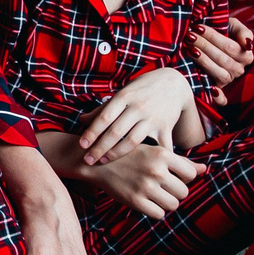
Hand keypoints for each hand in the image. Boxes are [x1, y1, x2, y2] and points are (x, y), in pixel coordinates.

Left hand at [76, 66, 193, 166]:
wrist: (173, 84)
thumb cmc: (140, 91)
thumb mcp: (122, 94)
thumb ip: (103, 109)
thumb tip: (81, 120)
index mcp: (124, 97)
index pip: (104, 117)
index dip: (92, 132)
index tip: (81, 146)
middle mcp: (138, 107)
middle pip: (116, 132)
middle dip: (99, 148)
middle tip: (87, 160)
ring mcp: (153, 118)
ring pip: (132, 141)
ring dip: (116, 153)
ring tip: (103, 162)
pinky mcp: (166, 127)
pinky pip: (159, 145)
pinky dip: (153, 158)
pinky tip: (142, 170)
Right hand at [78, 142, 206, 220]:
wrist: (96, 161)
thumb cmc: (130, 155)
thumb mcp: (155, 152)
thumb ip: (181, 161)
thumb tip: (204, 170)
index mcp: (163, 155)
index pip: (190, 175)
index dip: (184, 178)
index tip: (173, 177)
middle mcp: (156, 170)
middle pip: (183, 192)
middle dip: (176, 192)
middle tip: (163, 188)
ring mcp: (145, 186)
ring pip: (173, 205)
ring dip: (167, 203)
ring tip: (156, 195)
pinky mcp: (135, 200)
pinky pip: (158, 214)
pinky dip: (155, 211)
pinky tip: (147, 202)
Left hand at [189, 21, 253, 86]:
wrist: (209, 43)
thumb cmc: (223, 31)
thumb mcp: (234, 26)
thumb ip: (243, 32)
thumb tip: (248, 44)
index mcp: (246, 56)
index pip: (230, 47)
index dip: (213, 37)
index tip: (199, 28)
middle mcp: (239, 69)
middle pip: (222, 58)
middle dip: (204, 45)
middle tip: (190, 36)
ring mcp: (229, 79)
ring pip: (218, 72)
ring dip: (202, 60)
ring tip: (190, 48)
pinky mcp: (218, 86)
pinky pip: (216, 91)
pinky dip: (213, 89)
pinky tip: (205, 84)